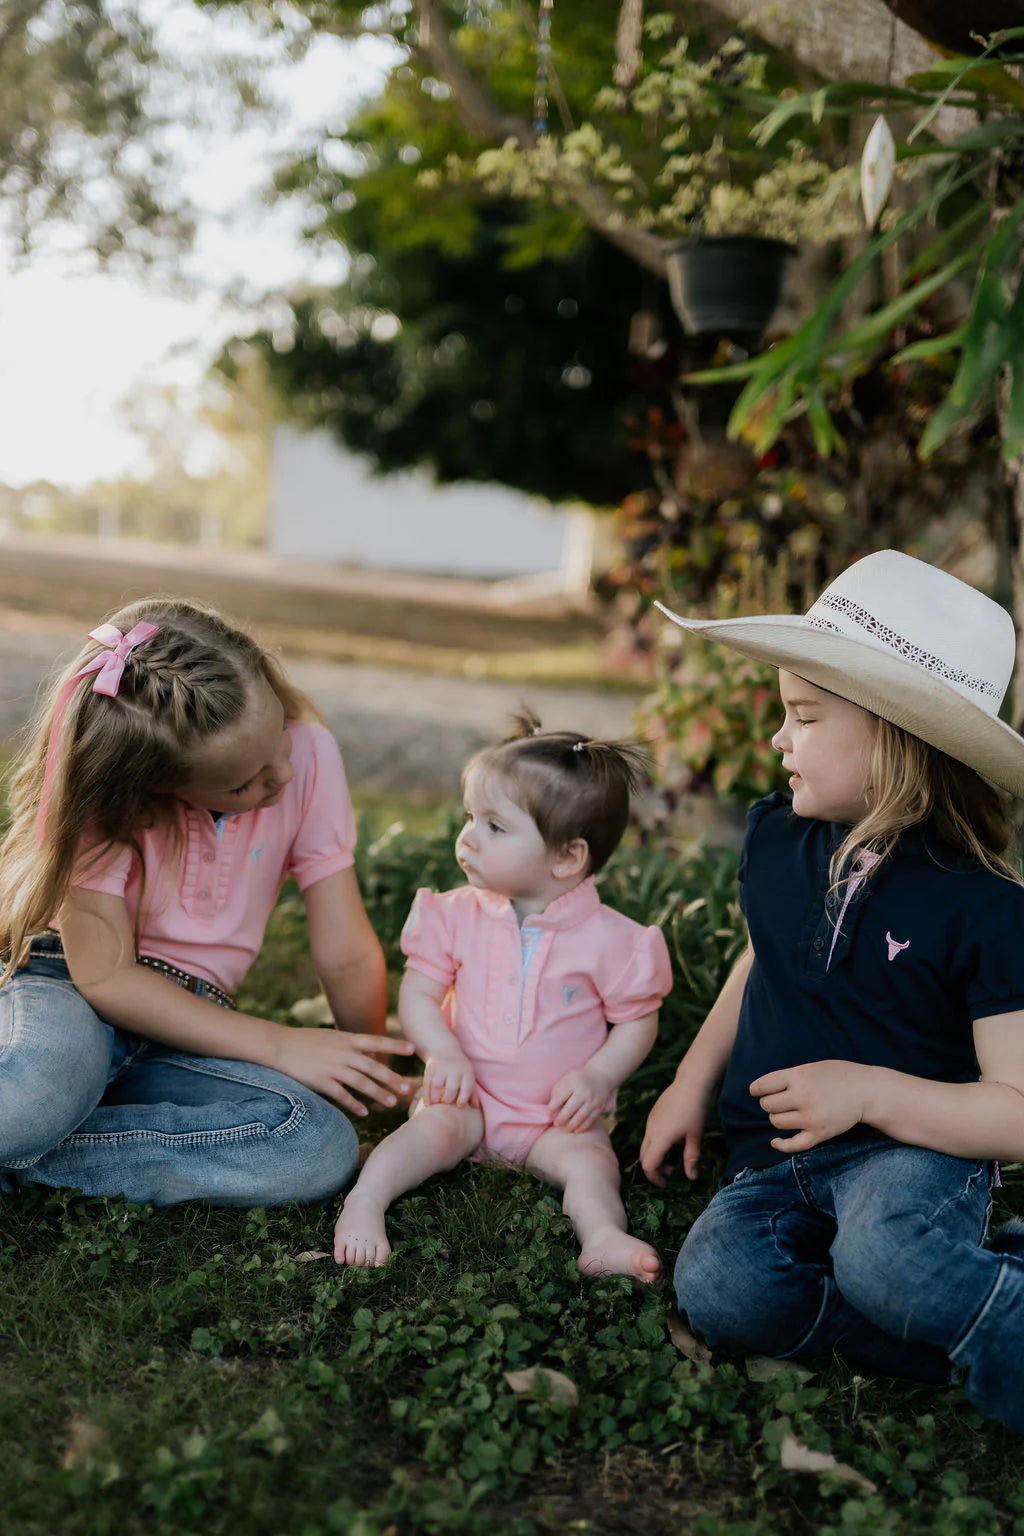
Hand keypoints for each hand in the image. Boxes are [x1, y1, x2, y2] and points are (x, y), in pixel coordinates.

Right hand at [273, 1026, 416, 1117]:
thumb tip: (370, 1052)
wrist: (279, 1045)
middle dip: (392, 1078)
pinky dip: (354, 1104)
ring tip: (392, 1103)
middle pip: (373, 1066)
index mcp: (347, 1039)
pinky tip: (364, 1112)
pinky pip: (341, 1095)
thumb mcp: (332, 1037)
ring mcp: (332, 1067)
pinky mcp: (321, 1081)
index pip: (377, 1041)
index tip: (412, 1049)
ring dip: (378, 1093)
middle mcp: (343, 1052)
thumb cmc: (306, 1041)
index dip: (395, 1045)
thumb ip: (351, 1045)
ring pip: (361, 1082)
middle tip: (408, 1089)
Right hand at [422, 1050, 476, 1107]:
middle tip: (445, 1105)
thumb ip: (472, 1092)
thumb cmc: (459, 1069)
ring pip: (437, 1087)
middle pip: (451, 1089)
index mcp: (466, 1072)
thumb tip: (476, 1106)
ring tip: (436, 1105)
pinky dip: (426, 1096)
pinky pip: (426, 1084)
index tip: (458, 1106)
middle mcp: (453, 1069)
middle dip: (447, 1100)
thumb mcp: (468, 1076)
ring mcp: (440, 1068)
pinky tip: (427, 1104)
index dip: (463, 1099)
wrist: (444, 1050)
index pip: (466, 1088)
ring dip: (435, 1099)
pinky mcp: (429, 1068)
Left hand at [548, 1065, 612, 1132]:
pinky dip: (582, 1127)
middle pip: (570, 1108)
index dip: (552, 1107)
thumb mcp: (566, 1079)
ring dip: (571, 1125)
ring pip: (580, 1117)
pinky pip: (590, 1120)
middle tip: (556, 1124)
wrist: (599, 1076)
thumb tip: (551, 1110)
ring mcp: (593, 1100)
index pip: (560, 1097)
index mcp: (573, 1082)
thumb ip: (558, 1093)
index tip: (549, 1112)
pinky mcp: (599, 1108)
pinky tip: (576, 1130)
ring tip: (565, 1130)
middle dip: (561, 1118)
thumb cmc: (577, 1080)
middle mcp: (584, 1092)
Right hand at [640, 1071, 710, 1185]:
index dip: (655, 1178)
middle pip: (643, 1157)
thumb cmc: (695, 1110)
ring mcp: (650, 1122)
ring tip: (673, 1157)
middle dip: (654, 1169)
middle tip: (670, 1172)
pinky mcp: (653, 1115)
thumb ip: (692, 1159)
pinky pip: (649, 1135)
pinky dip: (656, 1145)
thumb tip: (692, 1178)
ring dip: (655, 1156)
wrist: (690, 1083)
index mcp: (659, 1139)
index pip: (648, 1166)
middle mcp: (650, 1131)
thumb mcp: (695, 1137)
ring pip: (645, 1146)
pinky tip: (673, 1140)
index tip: (667, 1183)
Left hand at [750, 1060, 871, 1152]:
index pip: (763, 1086)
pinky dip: (780, 1145)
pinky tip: (775, 1141)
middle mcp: (804, 1096)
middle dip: (770, 1102)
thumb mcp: (811, 1068)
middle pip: (768, 1105)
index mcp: (800, 1076)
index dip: (756, 1089)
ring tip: (789, 1112)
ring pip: (776, 1122)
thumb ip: (788, 1077)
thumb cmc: (837, 1076)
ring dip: (778, 1118)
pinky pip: (793, 1145)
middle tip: (781, 1100)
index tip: (758, 1091)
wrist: (866, 1091)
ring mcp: (812, 1117)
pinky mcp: (820, 1134)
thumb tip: (760, 1091)